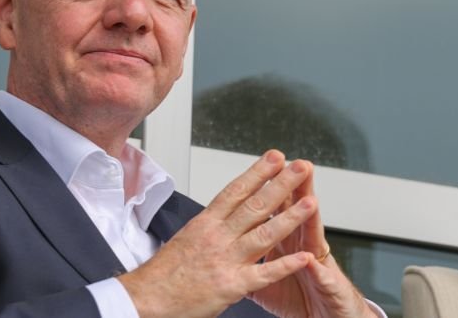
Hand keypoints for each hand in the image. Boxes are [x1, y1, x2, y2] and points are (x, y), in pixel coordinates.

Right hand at [118, 150, 316, 317]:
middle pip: (255, 205)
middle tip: (300, 167)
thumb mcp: (186, 238)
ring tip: (310, 203)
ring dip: (290, 218)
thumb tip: (228, 213)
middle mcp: (217, 237)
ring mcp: (226, 260)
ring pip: (264, 234)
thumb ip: (211, 227)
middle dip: (281, 184)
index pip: (236, 190)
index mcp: (205, 223)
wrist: (146, 299)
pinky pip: (264, 274)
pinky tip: (304, 257)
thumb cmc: (163, 273)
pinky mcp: (231, 286)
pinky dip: (286, 265)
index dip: (258, 172)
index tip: (275, 158)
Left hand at [250, 158, 376, 317]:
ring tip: (309, 201)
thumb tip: (226, 243)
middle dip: (295, 189)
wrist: (329, 317)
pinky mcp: (328, 287)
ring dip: (310, 220)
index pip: (279, 206)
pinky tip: (311, 260)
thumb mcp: (267, 277)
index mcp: (287, 241)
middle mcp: (304, 247)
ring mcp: (318, 265)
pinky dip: (317, 270)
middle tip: (295, 166)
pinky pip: (321, 279)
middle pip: (299, 212)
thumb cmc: (299, 296)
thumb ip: (249, 257)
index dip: (272, 185)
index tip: (268, 163)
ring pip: (314, 238)